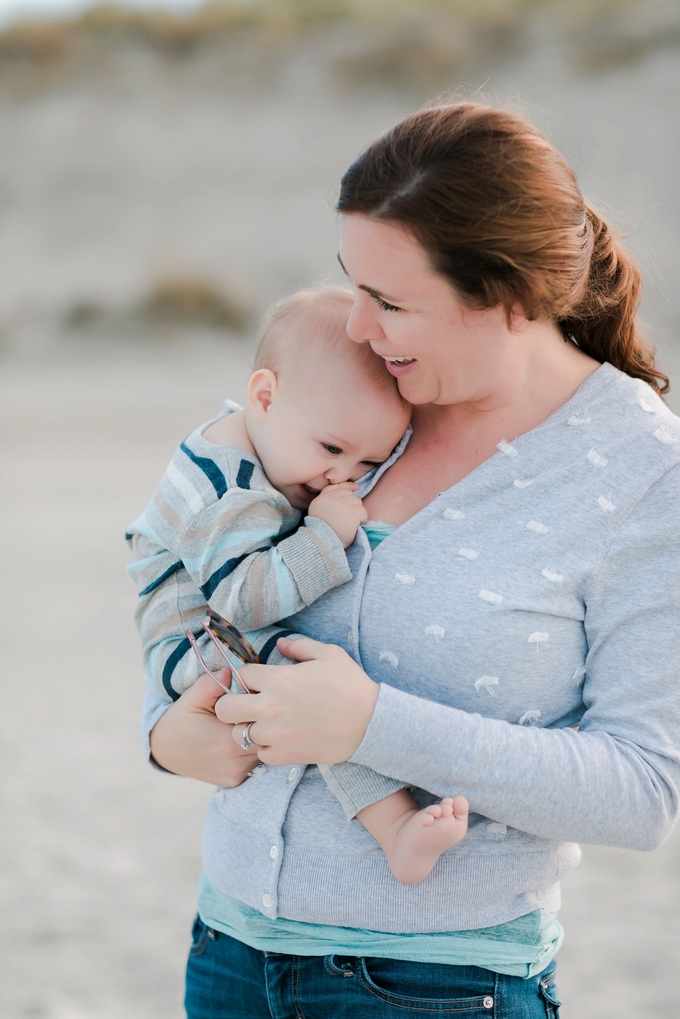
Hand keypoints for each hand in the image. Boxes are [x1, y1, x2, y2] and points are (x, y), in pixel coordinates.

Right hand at [149, 672, 258, 785]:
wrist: (164, 750)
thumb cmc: (181, 720)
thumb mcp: (192, 698)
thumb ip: (211, 684)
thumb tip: (229, 672)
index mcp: (227, 741)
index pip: (262, 724)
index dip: (261, 711)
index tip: (254, 701)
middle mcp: (235, 763)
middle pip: (266, 741)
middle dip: (263, 726)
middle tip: (254, 713)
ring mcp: (235, 775)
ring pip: (262, 753)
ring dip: (259, 740)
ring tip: (246, 726)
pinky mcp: (234, 782)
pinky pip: (253, 765)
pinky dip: (250, 753)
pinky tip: (240, 742)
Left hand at [215, 637, 379, 765]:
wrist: (370, 722)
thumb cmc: (350, 685)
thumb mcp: (328, 654)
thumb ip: (299, 646)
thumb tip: (279, 644)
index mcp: (277, 679)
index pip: (239, 675)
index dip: (246, 677)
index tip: (257, 681)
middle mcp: (269, 707)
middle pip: (225, 709)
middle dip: (232, 704)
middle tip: (248, 705)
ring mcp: (275, 734)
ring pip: (239, 734)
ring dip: (249, 728)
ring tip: (266, 724)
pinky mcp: (286, 755)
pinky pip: (260, 754)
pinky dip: (267, 748)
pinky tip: (280, 739)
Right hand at [308, 482, 367, 547]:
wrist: (323, 543)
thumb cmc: (321, 530)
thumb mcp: (318, 509)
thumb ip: (329, 498)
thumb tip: (351, 488)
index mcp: (323, 497)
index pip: (339, 486)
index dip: (348, 487)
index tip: (355, 488)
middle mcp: (332, 498)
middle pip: (351, 495)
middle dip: (352, 505)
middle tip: (346, 518)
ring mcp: (343, 505)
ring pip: (358, 503)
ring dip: (357, 513)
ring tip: (348, 523)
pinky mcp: (352, 513)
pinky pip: (363, 512)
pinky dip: (362, 520)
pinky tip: (354, 526)